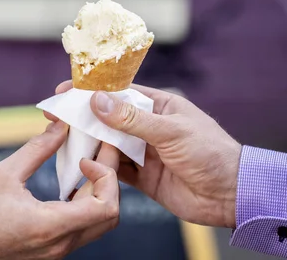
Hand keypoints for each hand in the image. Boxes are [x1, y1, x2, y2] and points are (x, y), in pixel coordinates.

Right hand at [0, 121, 119, 259]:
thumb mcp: (3, 174)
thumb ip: (38, 149)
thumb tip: (61, 127)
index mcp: (50, 226)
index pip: (105, 207)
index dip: (106, 176)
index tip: (85, 157)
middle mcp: (60, 244)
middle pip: (109, 214)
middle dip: (108, 179)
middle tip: (96, 151)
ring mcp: (57, 251)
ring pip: (98, 223)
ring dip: (98, 191)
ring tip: (85, 163)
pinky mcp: (52, 251)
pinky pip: (83, 227)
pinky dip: (86, 203)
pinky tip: (72, 183)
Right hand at [50, 81, 241, 228]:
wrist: (230, 195)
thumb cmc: (210, 153)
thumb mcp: (170, 131)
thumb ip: (132, 119)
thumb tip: (97, 100)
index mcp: (159, 106)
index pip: (120, 93)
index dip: (93, 90)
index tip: (66, 90)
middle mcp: (149, 127)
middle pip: (109, 119)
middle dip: (84, 118)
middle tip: (56, 117)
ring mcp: (145, 152)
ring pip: (109, 144)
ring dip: (89, 143)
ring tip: (63, 140)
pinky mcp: (143, 177)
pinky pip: (116, 169)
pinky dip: (100, 167)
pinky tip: (83, 164)